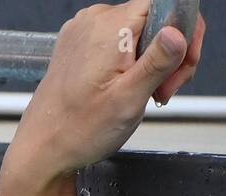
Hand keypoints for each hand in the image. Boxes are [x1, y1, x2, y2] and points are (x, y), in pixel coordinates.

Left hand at [13, 0, 205, 178]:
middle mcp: (94, 22)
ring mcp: (83, 33)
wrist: (41, 151)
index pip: (166, 5)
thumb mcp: (128, 100)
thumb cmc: (76, 131)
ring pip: (139, 33)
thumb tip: (179, 32)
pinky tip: (126, 90)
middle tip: (163, 92)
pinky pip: (118, 44)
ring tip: (143, 97)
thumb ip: (157, 62)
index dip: (184, 32)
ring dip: (152, 63)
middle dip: (169, 55)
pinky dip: (130, 65)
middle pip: (155, 20)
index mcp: (109, 27)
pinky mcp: (78, 47)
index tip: (184, 65)